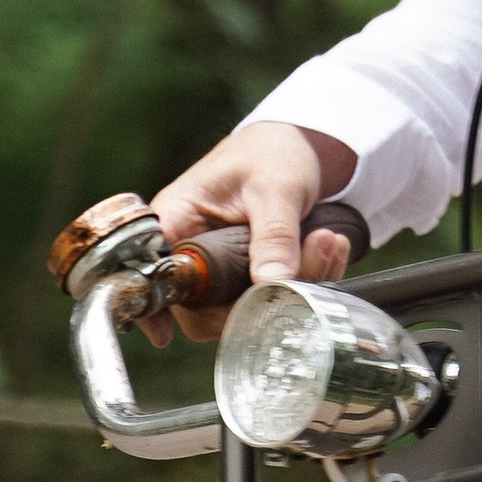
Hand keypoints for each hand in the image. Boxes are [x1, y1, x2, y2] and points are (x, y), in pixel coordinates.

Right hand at [149, 123, 358, 343]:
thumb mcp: (276, 187)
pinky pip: (272, 298)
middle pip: (203, 308)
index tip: (161, 335)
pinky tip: (331, 248)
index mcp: (177, 220)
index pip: (149, 271)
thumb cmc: (272, 153)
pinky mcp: (249, 277)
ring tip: (328, 243)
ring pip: (245, 308)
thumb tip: (272, 283)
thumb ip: (275, 235)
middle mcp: (191, 250)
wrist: (299, 146)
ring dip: (296, 286)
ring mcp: (220, 268)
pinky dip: (309, 281)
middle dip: (260, 298)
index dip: (149, 306)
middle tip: (311, 261)